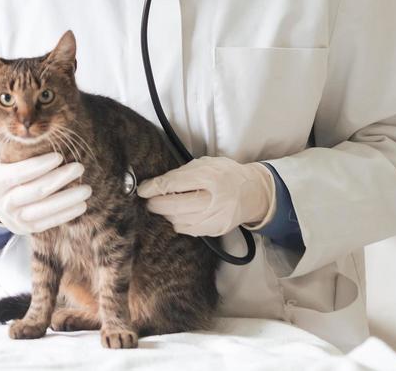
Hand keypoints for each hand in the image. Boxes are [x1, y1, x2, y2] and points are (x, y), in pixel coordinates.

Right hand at [0, 149, 90, 234]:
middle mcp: (4, 202)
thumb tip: (17, 129)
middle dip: (60, 179)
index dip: (39, 165)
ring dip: (68, 200)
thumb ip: (2, 142)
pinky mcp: (27, 229)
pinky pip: (49, 222)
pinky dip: (66, 214)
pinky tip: (82, 205)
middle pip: (36, 191)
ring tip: (86, 189)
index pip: (19, 173)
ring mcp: (16, 218)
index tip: (59, 156)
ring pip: (45, 209)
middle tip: (79, 167)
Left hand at [136, 157, 274, 236]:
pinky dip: (178, 222)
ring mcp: (215, 218)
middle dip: (156, 204)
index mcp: (210, 177)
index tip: (142, 189)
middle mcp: (213, 200)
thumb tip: (157, 182)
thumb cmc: (227, 174)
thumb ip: (182, 173)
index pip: (174, 184)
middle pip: (174, 206)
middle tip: (148, 200)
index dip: (154, 188)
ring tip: (163, 206)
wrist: (253, 193)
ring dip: (166, 214)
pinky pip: (188, 230)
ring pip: (178, 221)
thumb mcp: (206, 164)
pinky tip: (177, 214)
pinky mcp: (215, 230)